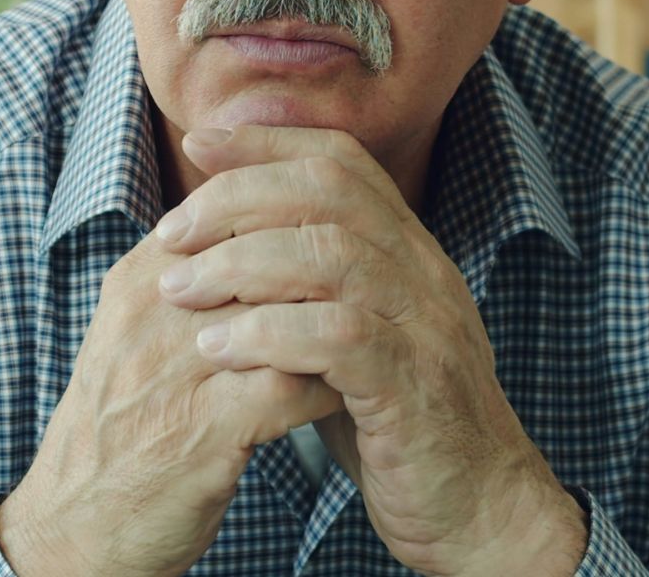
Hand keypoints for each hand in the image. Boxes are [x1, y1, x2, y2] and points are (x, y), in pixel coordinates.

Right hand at [0, 214, 344, 576]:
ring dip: (337, 318)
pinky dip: (330, 385)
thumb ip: (189, 281)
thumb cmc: (123, 428)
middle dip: (329, 260)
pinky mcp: (202, 431)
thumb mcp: (138, 336)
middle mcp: (153, 313)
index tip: (348, 236)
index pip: (231, 207)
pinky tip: (349, 392)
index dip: (299, 214)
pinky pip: (291, 387)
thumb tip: (256, 229)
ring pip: (283, 308)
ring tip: (371, 331)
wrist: (73, 529)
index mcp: (141, 281)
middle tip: (376, 280)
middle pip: (263, 245)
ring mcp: (175, 370)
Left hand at [153, 126, 587, 575]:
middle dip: (239, 197)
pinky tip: (219, 347)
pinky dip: (269, 333)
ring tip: (179, 291)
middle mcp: (425, 273)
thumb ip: (305, 290)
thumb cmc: (396, 423)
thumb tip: (222, 246)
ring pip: (333, 254)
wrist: (477, 509)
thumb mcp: (350, 339)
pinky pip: (339, 336)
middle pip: (331, 190)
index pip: (342, 159)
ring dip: (241, 264)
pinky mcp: (414, 386)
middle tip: (171, 233)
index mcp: (408, 251)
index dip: (268, 140)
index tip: (199, 140)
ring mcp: (426, 326)